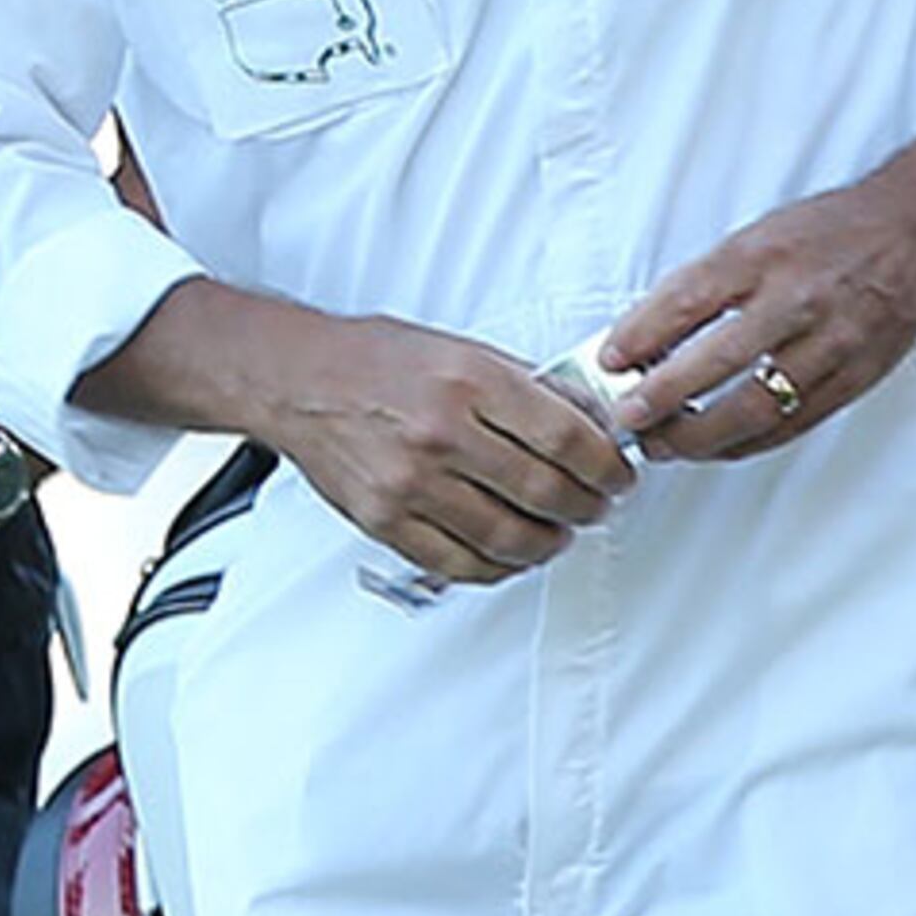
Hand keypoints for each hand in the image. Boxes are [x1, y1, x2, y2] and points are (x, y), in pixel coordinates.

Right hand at [269, 312, 637, 588]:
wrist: (298, 379)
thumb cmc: (374, 360)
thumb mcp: (461, 348)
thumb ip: (522, 387)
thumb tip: (583, 422)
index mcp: (469, 381)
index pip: (567, 439)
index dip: (607, 467)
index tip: (617, 474)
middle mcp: (441, 433)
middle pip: (546, 493)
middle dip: (588, 507)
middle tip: (598, 505)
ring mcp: (411, 483)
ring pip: (509, 538)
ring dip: (549, 542)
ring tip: (559, 532)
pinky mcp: (386, 520)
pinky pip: (460, 563)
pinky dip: (498, 567)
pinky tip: (512, 553)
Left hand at [604, 172, 915, 464]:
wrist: (914, 231)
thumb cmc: (830, 231)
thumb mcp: (758, 235)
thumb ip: (709, 283)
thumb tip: (650, 332)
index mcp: (763, 256)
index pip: (688, 299)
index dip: (641, 334)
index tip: (609, 358)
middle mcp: (796, 300)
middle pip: (717, 362)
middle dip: (662, 398)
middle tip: (628, 418)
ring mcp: (828, 344)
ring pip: (754, 408)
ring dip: (700, 436)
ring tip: (665, 443)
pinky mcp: (852, 378)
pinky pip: (791, 425)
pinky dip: (747, 443)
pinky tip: (718, 447)